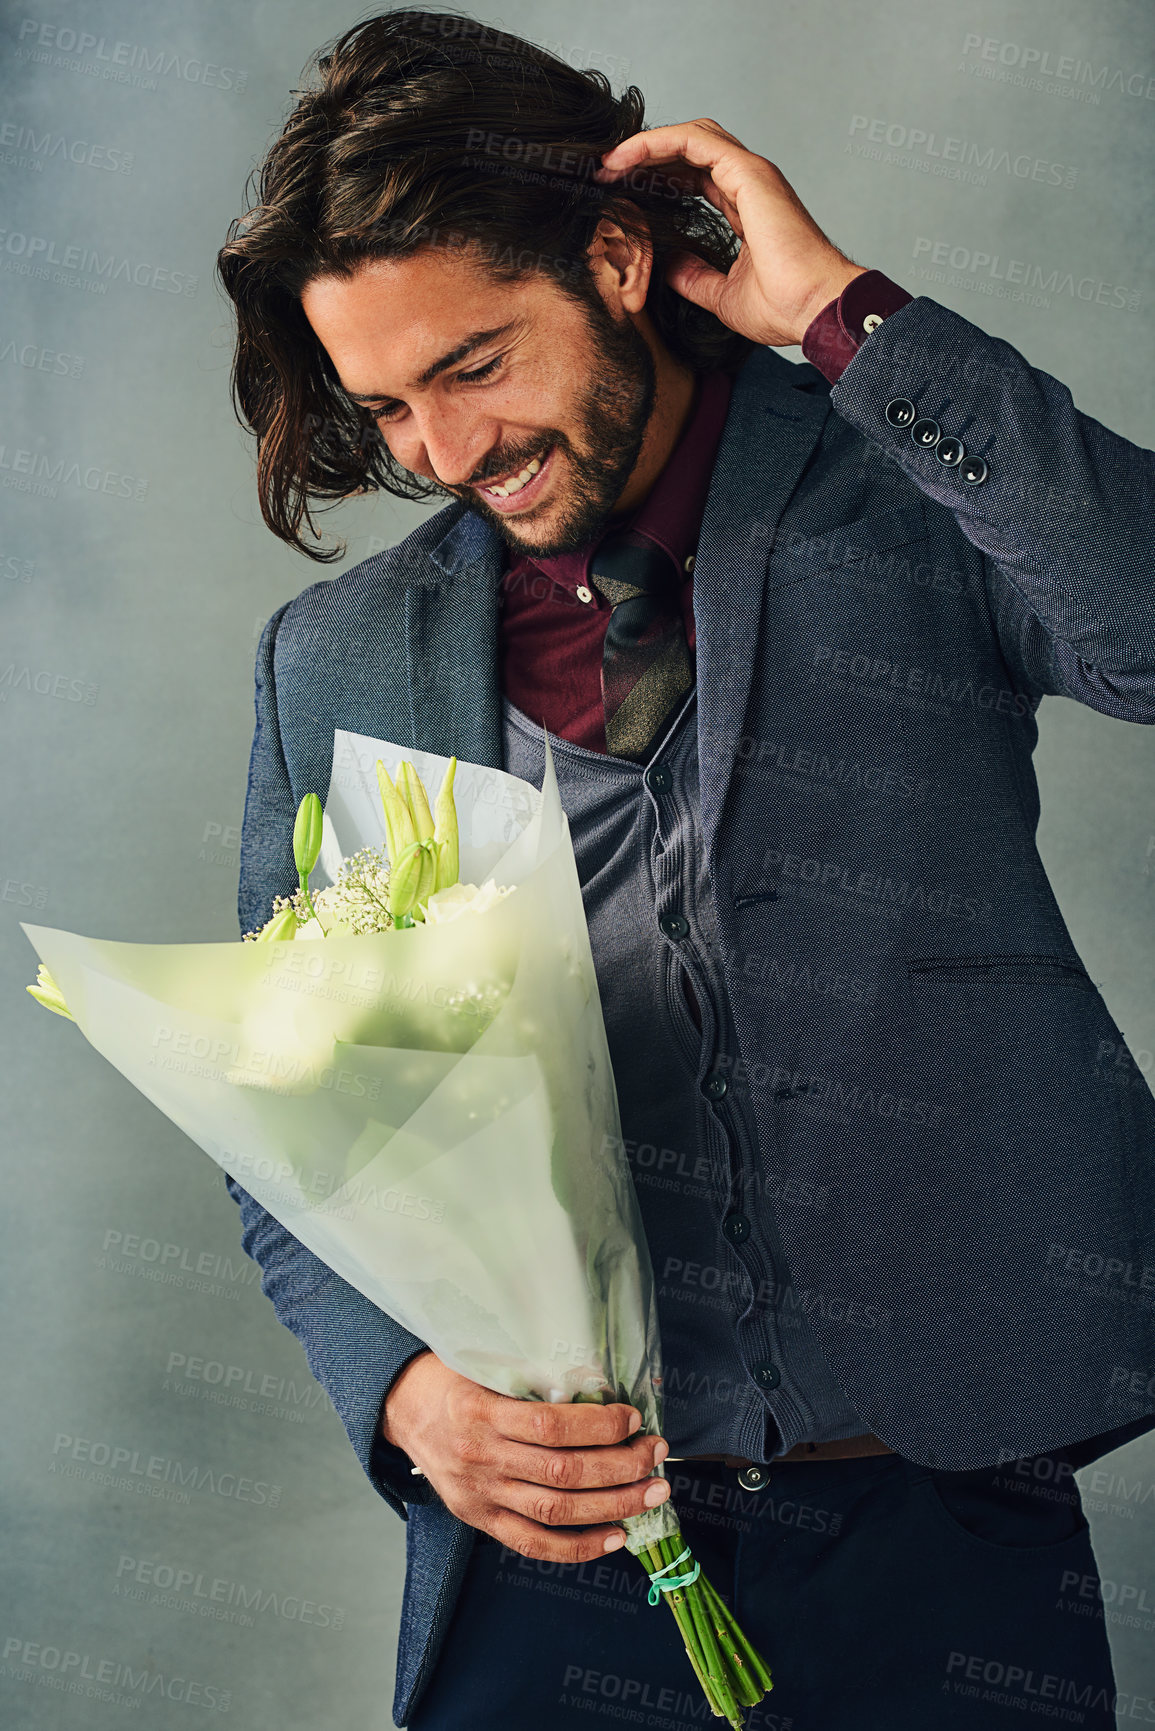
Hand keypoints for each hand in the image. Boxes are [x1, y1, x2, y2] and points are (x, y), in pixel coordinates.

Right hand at [382, 1350, 670, 1561]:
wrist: (402, 1408)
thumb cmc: (452, 1375)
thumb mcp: (483, 1359)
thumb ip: (531, 1373)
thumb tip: (601, 1382)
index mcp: (480, 1412)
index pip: (550, 1426)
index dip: (598, 1425)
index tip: (633, 1417)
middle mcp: (481, 1458)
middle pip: (562, 1473)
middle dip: (620, 1467)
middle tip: (657, 1454)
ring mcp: (480, 1495)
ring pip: (555, 1512)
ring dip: (613, 1506)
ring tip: (652, 1493)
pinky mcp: (480, 1519)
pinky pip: (533, 1544)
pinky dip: (578, 1547)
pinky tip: (615, 1537)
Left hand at [594, 118, 866, 347]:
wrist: (815, 310)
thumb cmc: (784, 307)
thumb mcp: (723, 296)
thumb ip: (695, 278)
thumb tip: (669, 268)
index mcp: (746, 208)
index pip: (696, 177)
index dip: (658, 179)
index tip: (621, 193)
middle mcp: (749, 184)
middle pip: (690, 150)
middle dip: (647, 157)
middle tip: (607, 174)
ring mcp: (750, 174)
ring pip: (690, 137)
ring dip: (645, 145)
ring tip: (609, 163)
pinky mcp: (748, 173)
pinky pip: (693, 141)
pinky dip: (656, 142)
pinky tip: (626, 158)